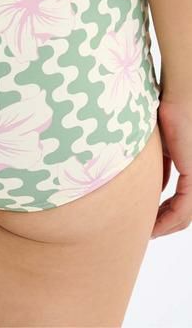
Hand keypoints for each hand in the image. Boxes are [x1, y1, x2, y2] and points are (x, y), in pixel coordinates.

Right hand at [151, 98, 191, 238]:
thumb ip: (160, 168)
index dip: (164, 214)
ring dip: (164, 226)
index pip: (182, 201)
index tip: (146, 220)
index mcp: (191, 169)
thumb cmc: (163, 114)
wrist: (176, 99)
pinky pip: (183, 208)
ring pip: (185, 215)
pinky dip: (167, 219)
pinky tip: (152, 225)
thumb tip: (154, 185)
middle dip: (164, 224)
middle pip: (184, 213)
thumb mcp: (160, 148)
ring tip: (146, 232)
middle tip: (145, 232)